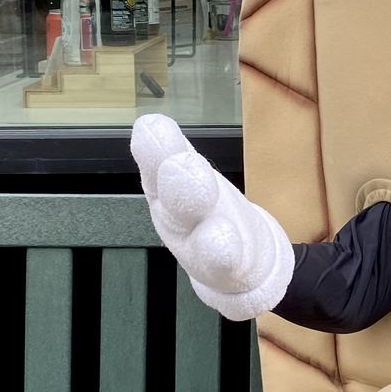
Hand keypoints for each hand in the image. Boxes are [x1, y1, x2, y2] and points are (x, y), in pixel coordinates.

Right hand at [131, 113, 294, 320]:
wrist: (241, 261)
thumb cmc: (207, 210)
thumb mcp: (185, 175)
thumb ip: (168, 150)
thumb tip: (148, 122)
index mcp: (166, 189)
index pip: (157, 167)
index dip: (154, 149)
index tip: (151, 127)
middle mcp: (178, 218)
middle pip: (176, 202)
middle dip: (180, 185)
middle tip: (181, 166)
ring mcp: (200, 246)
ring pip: (200, 239)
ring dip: (207, 232)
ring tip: (212, 217)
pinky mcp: (225, 269)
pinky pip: (223, 263)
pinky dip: (224, 256)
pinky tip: (226, 247)